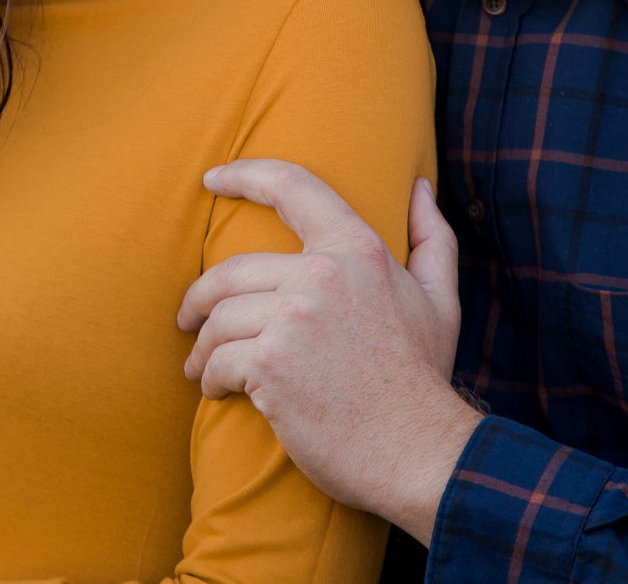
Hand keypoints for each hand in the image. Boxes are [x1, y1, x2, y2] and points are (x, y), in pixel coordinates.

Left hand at [177, 160, 479, 544]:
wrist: (418, 452)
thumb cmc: (423, 377)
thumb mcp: (439, 299)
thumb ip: (431, 237)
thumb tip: (420, 186)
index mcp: (357, 249)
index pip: (291, 186)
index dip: (244, 174)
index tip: (213, 177)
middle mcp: (322, 274)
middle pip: (231, 270)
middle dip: (200, 297)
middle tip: (189, 317)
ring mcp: (293, 319)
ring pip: (219, 316)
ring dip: (201, 343)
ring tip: (200, 364)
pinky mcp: (271, 365)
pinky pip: (219, 359)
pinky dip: (210, 377)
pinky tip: (216, 391)